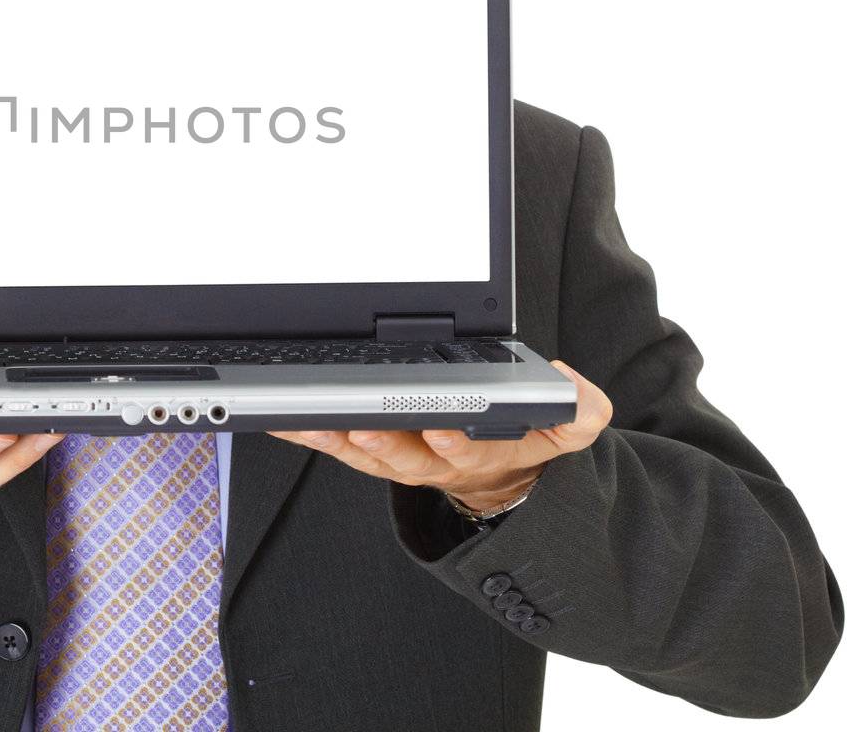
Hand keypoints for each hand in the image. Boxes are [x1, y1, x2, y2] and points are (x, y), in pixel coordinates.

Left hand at [268, 361, 611, 511]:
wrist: (498, 478)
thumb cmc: (524, 440)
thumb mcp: (567, 430)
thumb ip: (580, 411)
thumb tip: (571, 385)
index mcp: (483, 454)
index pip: (468, 448)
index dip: (454, 438)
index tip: (440, 424)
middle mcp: (435, 461)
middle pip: (407, 455)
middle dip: (384, 440)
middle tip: (361, 423)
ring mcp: (400, 459)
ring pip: (362, 452)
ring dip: (333, 436)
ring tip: (306, 418)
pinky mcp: (370, 451)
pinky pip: (335, 443)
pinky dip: (308, 431)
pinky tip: (283, 416)